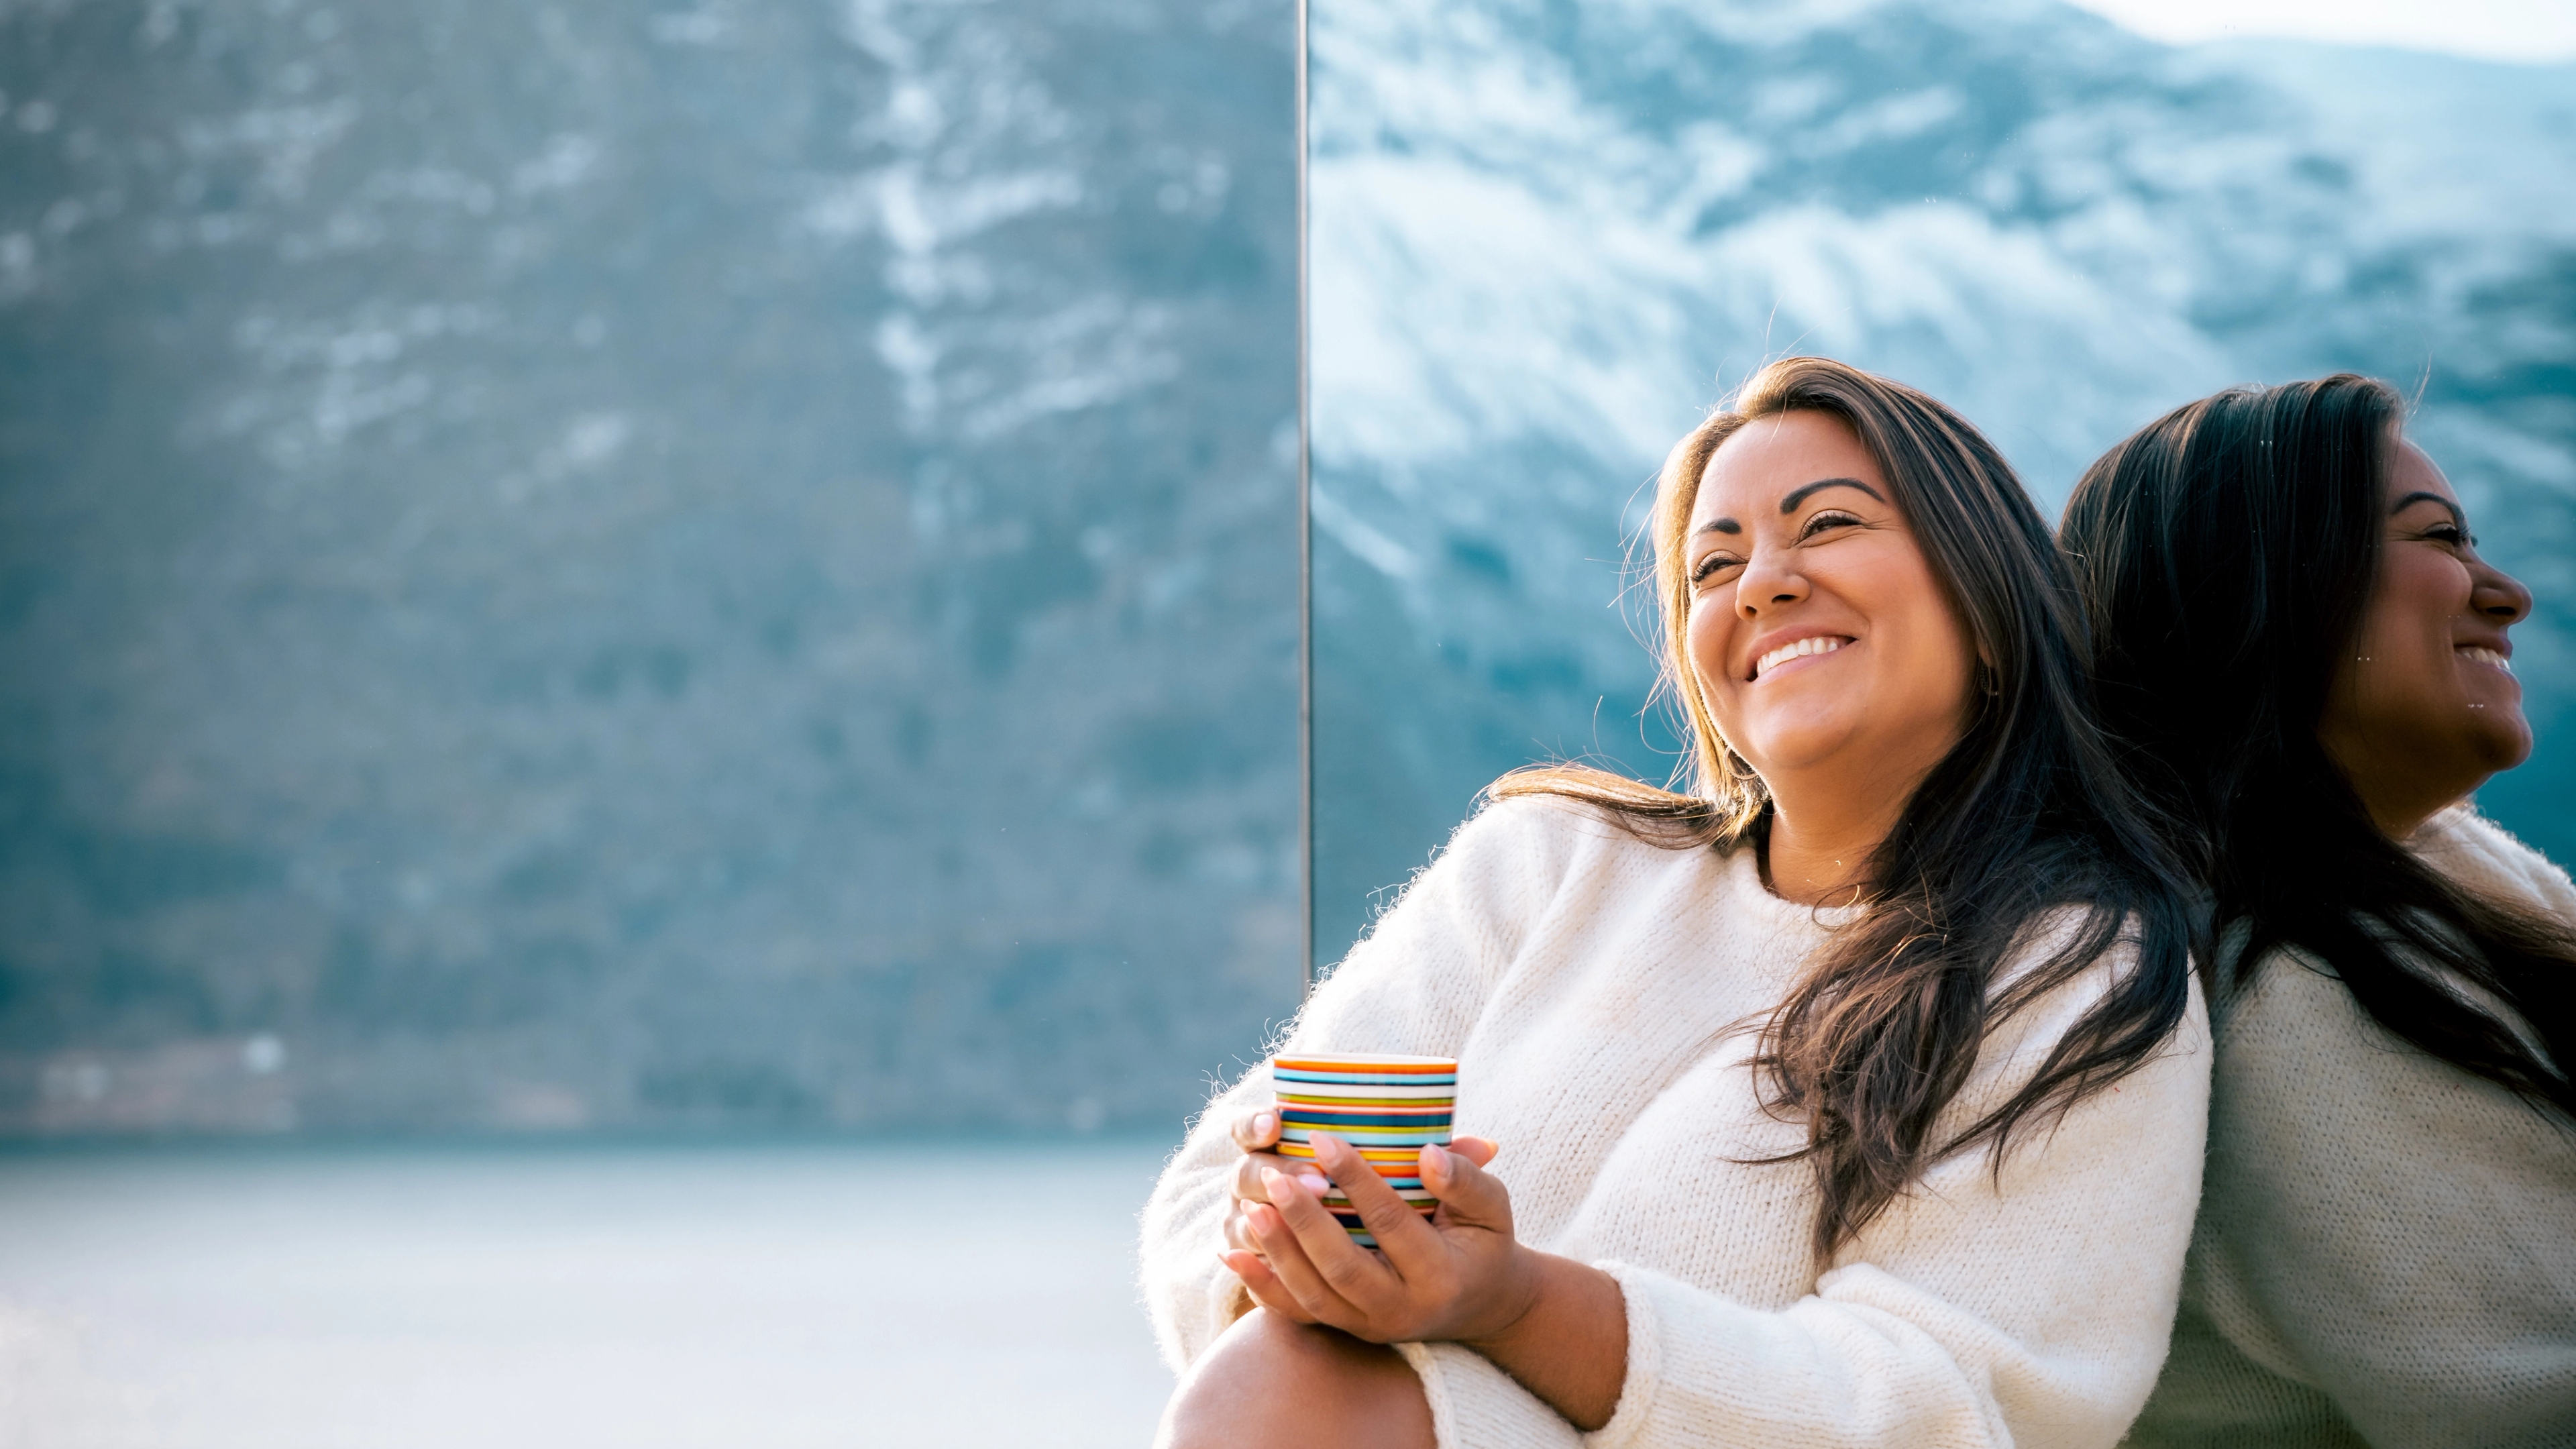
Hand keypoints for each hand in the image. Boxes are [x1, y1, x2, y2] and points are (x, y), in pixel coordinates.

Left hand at [1219, 1131, 1533, 1347]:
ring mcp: (1371, 1327)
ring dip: (1277, 1252)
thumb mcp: (1493, 1207)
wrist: (1484, 1305)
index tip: (1321, 1138)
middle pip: (1343, 1267)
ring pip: (1313, 1296)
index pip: (1390, 1222)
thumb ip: (1466, 1179)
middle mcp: (1402, 1309)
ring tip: (1250, 1206)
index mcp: (1440, 1274)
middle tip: (1273, 1176)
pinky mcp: (1348, 1331)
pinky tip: (1229, 1253)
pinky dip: (1261, 1286)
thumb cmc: (1484, 1240)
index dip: (1355, 1179)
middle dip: (1304, 1221)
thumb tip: (1428, 1153)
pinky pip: (1297, 1314)